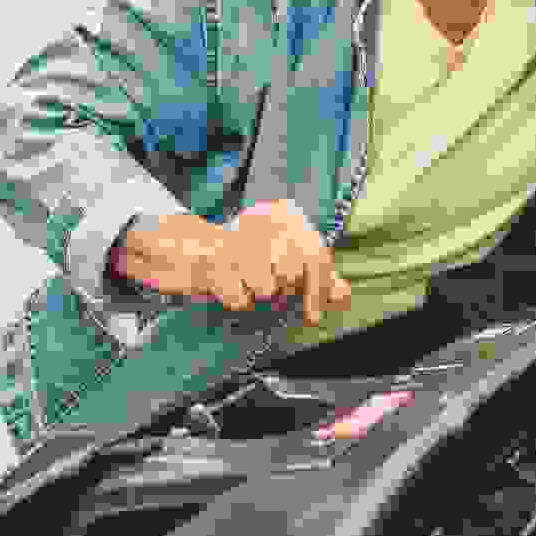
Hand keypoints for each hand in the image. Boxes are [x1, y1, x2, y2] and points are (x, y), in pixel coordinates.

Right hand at [117, 201, 353, 323]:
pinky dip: (235, 298)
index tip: (313, 316)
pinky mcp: (215, 261)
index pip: (316, 257)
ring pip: (267, 287)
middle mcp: (265, 224)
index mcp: (286, 218)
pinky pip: (240, 297)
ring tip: (246, 280)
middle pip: (292, 273)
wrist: (191, 248)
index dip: (319, 290)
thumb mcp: (283, 262)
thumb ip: (315, 279)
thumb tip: (344, 293)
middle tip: (272, 289)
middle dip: (284, 290)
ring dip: (256, 292)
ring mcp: (240, 242)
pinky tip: (228, 285)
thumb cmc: (245, 258)